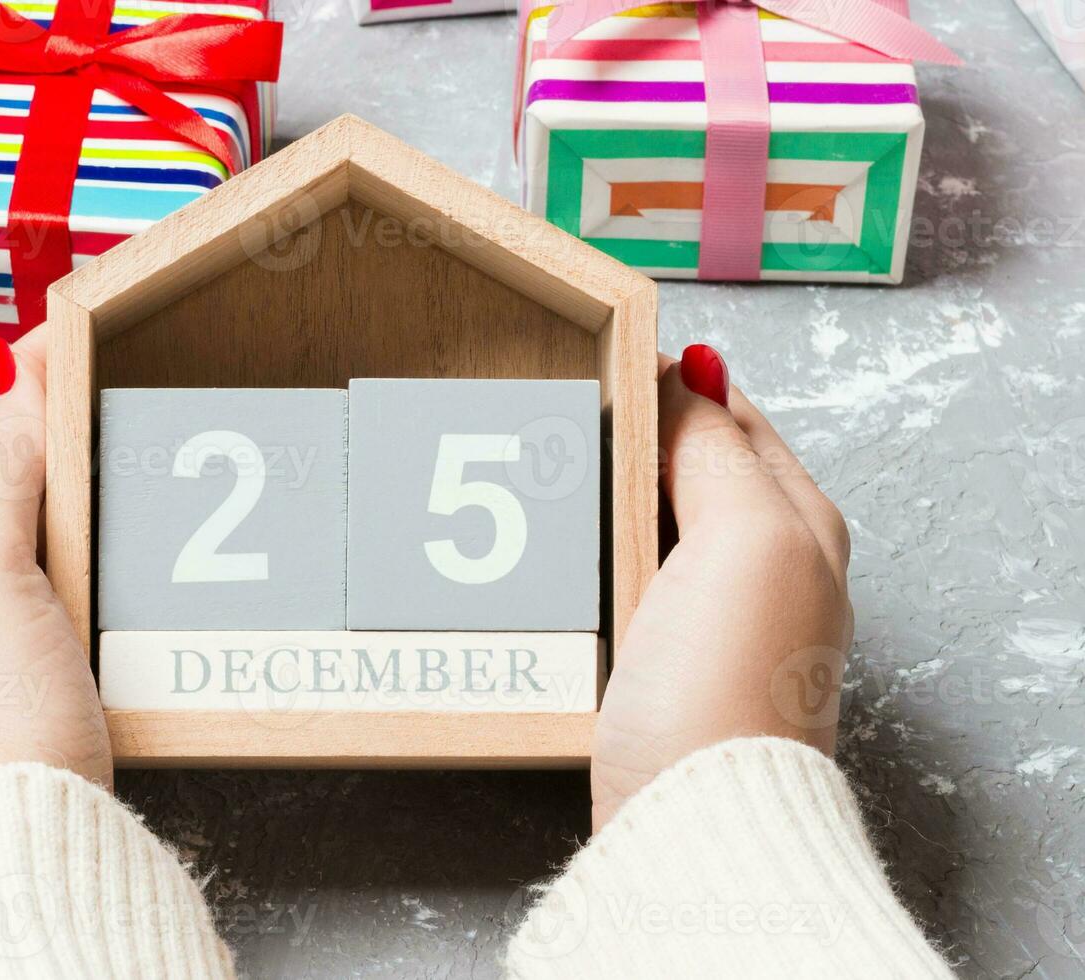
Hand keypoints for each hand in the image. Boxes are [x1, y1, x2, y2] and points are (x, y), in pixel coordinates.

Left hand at [0, 329, 111, 836]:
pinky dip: (84, 559)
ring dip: (70, 495)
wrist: (8, 853)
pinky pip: (50, 592)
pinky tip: (117, 559)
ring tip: (121, 460)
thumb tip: (15, 381)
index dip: (15, 375)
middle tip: (110, 392)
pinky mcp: (15, 685)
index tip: (76, 332)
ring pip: (23, 535)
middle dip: (44, 430)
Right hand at [591, 345, 852, 829]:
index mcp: (801, 525)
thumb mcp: (742, 536)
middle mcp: (769, 570)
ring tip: (546, 474)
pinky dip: (590, 556)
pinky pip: (625, 582)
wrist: (692, 819)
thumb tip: (692, 373)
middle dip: (635, 436)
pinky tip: (556, 557)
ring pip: (653, 525)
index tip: (607, 359)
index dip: (677, 382)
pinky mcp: (665, 666)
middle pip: (694, 470)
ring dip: (604, 497)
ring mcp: (715, 621)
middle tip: (568, 416)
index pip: (737, 419)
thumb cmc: (727, 686)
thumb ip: (716, 449)